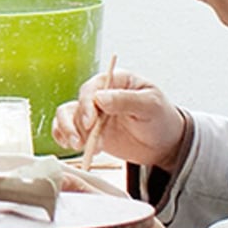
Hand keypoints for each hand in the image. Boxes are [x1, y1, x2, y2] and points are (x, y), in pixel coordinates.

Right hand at [53, 68, 187, 169]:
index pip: (93, 87)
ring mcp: (93, 113)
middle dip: (75, 123)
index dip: (87, 104)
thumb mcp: (151, 106)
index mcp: (116, 81)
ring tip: (79, 146)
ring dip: (68, 131)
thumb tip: (100, 98)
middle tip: (81, 141)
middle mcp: (101, 94)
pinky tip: (73, 147)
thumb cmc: (162, 119)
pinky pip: (67, 130)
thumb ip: (126, 100)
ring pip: (67, 116)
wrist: (164, 144)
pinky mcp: (89, 130)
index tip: (89, 122)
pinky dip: (63, 137)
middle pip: (77, 103)